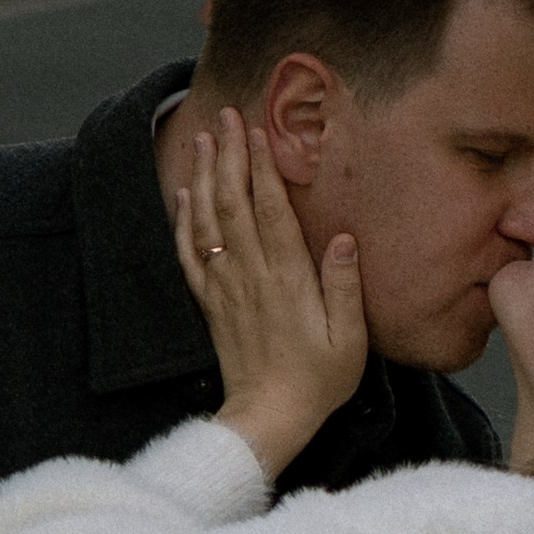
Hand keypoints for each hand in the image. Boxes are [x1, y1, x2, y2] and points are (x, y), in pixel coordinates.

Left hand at [173, 106, 366, 479]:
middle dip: (229, 155)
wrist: (268, 419)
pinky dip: (184, 220)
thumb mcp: (350, 338)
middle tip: (227, 115)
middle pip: (234, 203)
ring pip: (208, 220)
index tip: (258, 130)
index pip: (271, 210)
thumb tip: (343, 236)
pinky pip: (190, 254)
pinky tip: (183, 195)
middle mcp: (250, 275)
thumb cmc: (317, 380)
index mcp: (287, 278)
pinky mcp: (210, 303)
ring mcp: (225, 288)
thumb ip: (344, 286)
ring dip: (204, 176)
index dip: (262, 167)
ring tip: (203, 139)